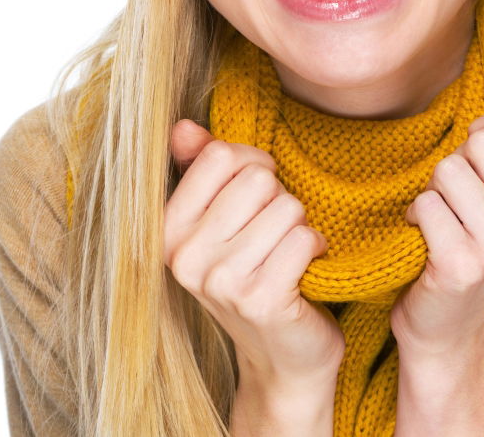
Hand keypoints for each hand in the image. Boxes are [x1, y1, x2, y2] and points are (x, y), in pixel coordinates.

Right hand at [163, 120, 344, 384]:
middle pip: (258, 179)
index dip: (253, 165)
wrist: (282, 357)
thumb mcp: (221, 222)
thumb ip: (203, 170)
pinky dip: (315, 247)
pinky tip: (304, 270)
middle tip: (273, 234)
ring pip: (286, 206)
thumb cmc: (254, 273)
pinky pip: (304, 238)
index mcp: (168, 230)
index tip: (257, 195)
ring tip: (286, 254)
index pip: (220, 155)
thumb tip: (183, 127)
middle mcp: (185, 257)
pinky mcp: (260, 300)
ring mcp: (220, 281)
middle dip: (279, 198)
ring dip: (299, 226)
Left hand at [390, 94, 483, 357]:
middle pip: (480, 141)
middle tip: (461, 202)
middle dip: (459, 163)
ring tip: (446, 221)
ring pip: (448, 170)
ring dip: (435, 192)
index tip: (482, 163)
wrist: (455, 331)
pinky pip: (426, 203)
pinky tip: (429, 241)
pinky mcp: (462, 267)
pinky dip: (418, 216)